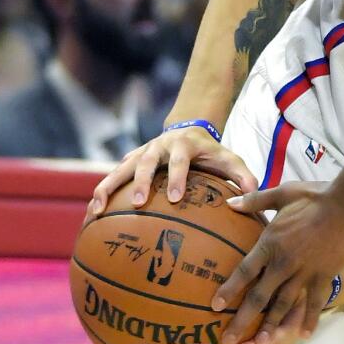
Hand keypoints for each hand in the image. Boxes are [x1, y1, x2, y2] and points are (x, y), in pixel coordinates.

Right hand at [84, 126, 258, 221]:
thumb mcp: (229, 158)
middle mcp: (159, 146)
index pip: (180, 160)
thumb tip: (253, 194)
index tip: (175, 198)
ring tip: (96, 210)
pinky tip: (91, 215)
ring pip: (120, 168)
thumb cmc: (211, 152)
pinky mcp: (129, 161)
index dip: (176, 177)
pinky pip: (111, 177)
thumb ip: (242, 175)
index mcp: (183, 145)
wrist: (190, 128)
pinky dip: (100, 193)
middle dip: (140, 181)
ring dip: (108, 187)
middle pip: (145, 161)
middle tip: (137, 203)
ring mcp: (141, 153)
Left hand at [213, 181, 343, 343]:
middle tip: (228, 339)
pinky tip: (302, 335)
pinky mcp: (323, 276)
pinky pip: (314, 302)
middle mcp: (284, 263)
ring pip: (283, 304)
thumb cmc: (316, 197)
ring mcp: (304, 272)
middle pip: (259, 296)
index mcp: (271, 242)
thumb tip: (230, 202)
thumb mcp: (283, 193)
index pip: (244, 271)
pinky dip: (308, 319)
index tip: (215, 306)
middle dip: (242, 320)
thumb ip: (255, 200)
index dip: (229, 289)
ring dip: (271, 325)